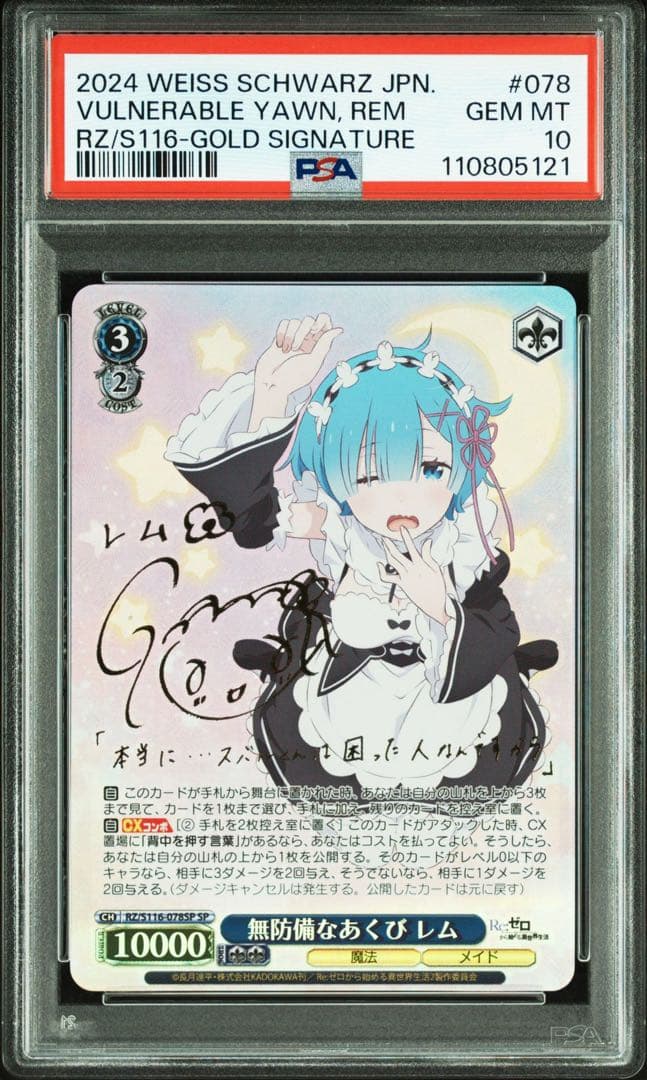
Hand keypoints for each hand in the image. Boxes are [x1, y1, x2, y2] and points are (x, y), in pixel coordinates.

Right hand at [249, 313, 342, 430]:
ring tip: (287, 351)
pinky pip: (284, 324)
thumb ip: (325, 344)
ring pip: (295, 322)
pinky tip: (279, 347)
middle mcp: (307, 341)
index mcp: (318, 346)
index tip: (314, 331)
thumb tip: (339, 330)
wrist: (272, 384)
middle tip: (297, 347)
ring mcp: (293, 339)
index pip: (325, 322)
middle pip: (309, 320)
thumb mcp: (313, 361)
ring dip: (290, 336)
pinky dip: (282, 333)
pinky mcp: (281, 338)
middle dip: (303, 331)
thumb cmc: (294, 377)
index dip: (321, 321)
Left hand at [378, 528, 448, 624]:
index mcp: (421, 565)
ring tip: (384, 545)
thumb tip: (427, 542)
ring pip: (391, 563)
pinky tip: (379, 565)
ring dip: (386, 552)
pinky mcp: (401, 585)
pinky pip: (387, 578)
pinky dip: (381, 571)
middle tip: (384, 537)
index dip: (406, 536)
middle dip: (389, 544)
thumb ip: (429, 555)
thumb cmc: (438, 587)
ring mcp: (405, 578)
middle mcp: (411, 570)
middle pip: (396, 554)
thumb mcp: (437, 570)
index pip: (411, 547)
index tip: (402, 528)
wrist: (435, 605)